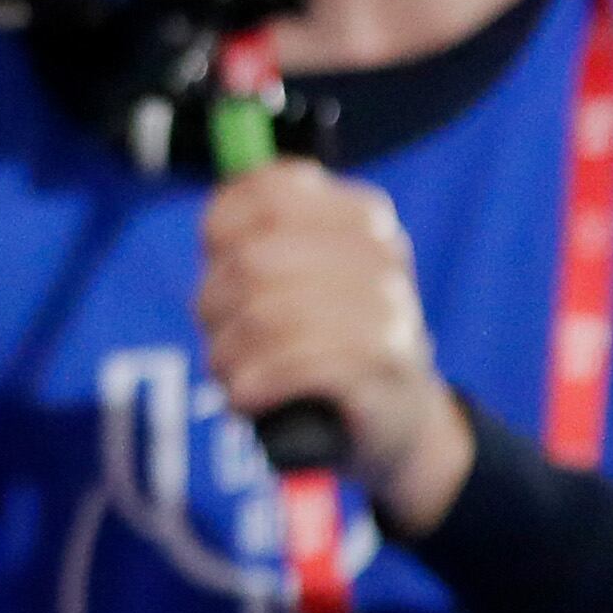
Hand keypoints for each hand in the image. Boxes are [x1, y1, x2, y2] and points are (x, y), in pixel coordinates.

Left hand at [196, 159, 474, 533]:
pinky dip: (256, 382)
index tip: (213, 259)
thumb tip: (214, 223)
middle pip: (255, 261)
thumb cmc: (328, 339)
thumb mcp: (297, 276)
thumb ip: (257, 237)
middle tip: (217, 333)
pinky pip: (296, 365)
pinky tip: (247, 395)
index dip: (220, 226)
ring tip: (229, 372)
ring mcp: (390, 311)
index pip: (269, 193)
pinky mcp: (384, 367)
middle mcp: (382, 256)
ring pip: (269, 316)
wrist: (399, 419)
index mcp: (362, 217)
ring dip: (230, 353)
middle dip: (216, 303)